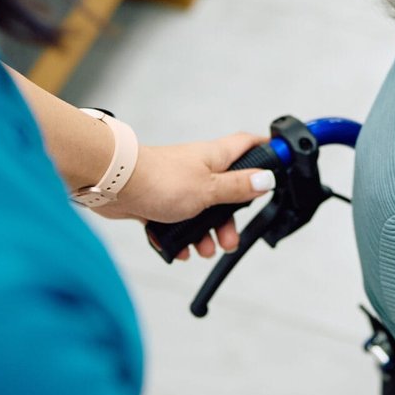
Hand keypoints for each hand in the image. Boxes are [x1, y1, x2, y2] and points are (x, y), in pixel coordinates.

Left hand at [93, 133, 275, 258]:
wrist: (114, 185)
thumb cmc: (160, 180)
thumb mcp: (209, 189)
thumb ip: (238, 187)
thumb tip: (267, 179)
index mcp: (215, 157)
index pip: (249, 144)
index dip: (266, 150)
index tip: (280, 162)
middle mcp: (198, 168)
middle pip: (226, 191)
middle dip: (230, 219)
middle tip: (230, 239)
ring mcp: (178, 184)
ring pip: (201, 211)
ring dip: (204, 233)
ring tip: (202, 250)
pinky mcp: (159, 200)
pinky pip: (176, 221)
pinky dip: (179, 237)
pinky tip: (179, 249)